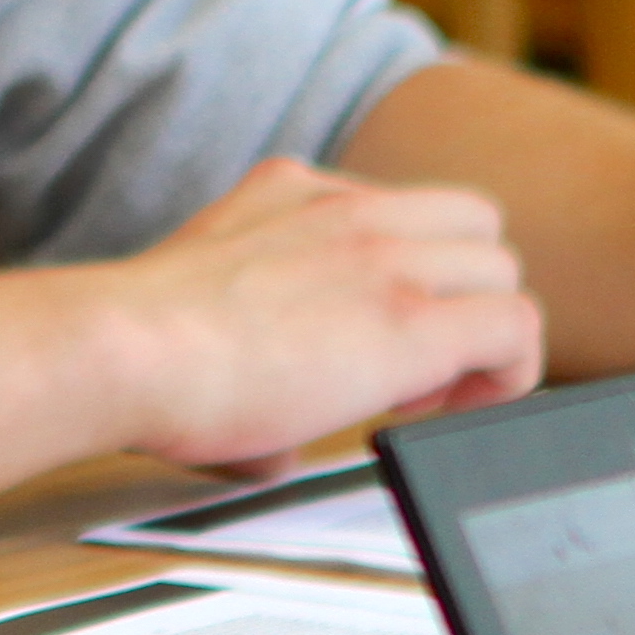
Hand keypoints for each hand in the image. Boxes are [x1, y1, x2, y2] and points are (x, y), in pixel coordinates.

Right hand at [104, 158, 546, 474]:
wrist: (117, 350)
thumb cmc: (134, 346)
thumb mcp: (199, 300)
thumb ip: (251, 342)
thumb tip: (269, 442)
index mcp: (294, 192)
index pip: (404, 210)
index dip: (409, 278)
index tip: (370, 337)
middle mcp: (348, 208)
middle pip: (474, 229)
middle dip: (457, 298)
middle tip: (406, 369)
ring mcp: (384, 255)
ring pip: (504, 272)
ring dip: (480, 336)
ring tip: (418, 395)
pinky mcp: (409, 319)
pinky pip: (516, 328)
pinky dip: (502, 376)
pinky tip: (434, 412)